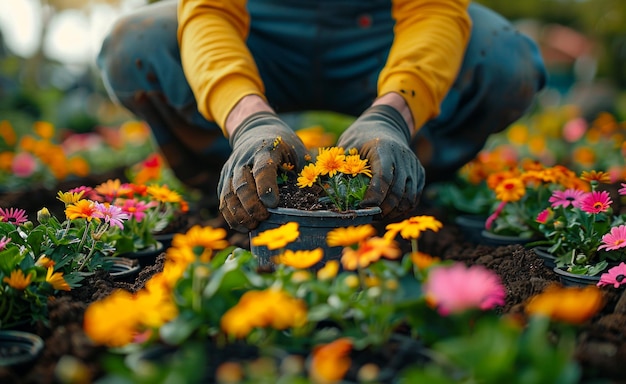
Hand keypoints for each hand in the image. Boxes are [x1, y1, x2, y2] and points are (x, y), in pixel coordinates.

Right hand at [218, 112, 306, 230]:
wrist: (255, 130)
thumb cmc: (283, 146)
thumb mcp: (298, 151)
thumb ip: (306, 172)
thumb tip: (318, 198)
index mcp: (266, 149)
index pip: (262, 169)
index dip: (266, 187)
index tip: (273, 204)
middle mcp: (244, 159)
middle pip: (242, 184)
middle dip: (252, 205)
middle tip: (264, 217)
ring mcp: (231, 169)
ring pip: (229, 194)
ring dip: (240, 213)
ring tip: (254, 225)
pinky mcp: (225, 179)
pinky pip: (223, 200)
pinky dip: (231, 216)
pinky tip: (243, 226)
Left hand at [336, 105, 423, 218]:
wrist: (385, 125)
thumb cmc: (361, 138)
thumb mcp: (347, 146)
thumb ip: (341, 166)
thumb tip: (325, 189)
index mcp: (383, 148)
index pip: (384, 177)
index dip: (374, 196)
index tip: (363, 207)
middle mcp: (402, 156)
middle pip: (397, 191)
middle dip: (383, 208)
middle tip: (369, 216)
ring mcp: (413, 165)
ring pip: (408, 198)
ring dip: (394, 211)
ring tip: (378, 216)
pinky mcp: (419, 173)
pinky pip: (414, 197)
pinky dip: (403, 208)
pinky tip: (389, 211)